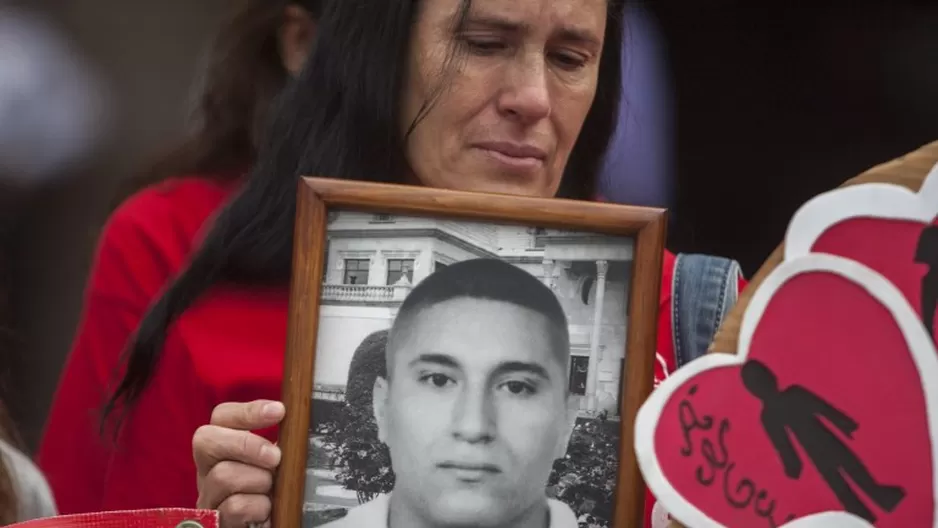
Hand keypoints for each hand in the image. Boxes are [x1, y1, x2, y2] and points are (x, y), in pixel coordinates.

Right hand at [193, 400, 284, 527]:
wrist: (263, 525)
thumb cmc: (269, 492)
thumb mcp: (272, 464)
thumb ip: (278, 444)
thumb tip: (299, 424)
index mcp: (222, 448)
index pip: (222, 416)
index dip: (248, 411)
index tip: (279, 411)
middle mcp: (207, 469)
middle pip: (206, 440)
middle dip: (246, 444)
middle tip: (275, 457)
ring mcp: (207, 495)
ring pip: (223, 474)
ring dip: (258, 480)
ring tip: (273, 489)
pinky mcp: (214, 521)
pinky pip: (233, 507)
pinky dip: (258, 506)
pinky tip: (269, 510)